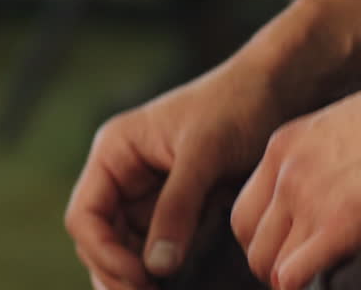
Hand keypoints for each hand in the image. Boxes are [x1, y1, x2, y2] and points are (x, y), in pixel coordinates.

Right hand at [65, 57, 286, 288]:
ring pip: (124, 250)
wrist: (275, 90)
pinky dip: (162, 271)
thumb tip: (156, 266)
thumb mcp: (203, 154)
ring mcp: (147, 194)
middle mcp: (122, 175)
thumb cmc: (234, 105)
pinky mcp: (175, 208)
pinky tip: (178, 287)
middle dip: (116, 274)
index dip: (103, 254)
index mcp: (114, 153)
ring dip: (136, 277)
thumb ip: (177, 207)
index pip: (85, 216)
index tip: (139, 279)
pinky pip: (157, 248)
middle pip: (98, 239)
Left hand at [230, 35, 360, 289]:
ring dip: (286, 279)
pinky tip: (324, 284)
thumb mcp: (343, 127)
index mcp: (284, 146)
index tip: (285, 250)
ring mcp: (310, 197)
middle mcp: (287, 171)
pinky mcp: (343, 225)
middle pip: (250, 238)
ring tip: (313, 281)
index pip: (245, 208)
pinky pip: (294, 274)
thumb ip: (319, 161)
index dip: (262, 238)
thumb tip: (321, 196)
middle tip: (298, 274)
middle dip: (270, 263)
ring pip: (269, 262)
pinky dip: (302, 286)